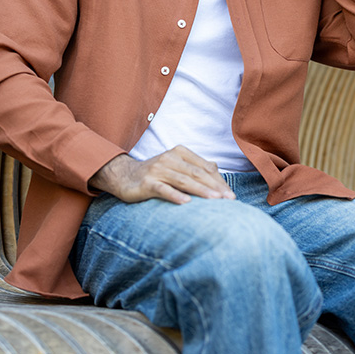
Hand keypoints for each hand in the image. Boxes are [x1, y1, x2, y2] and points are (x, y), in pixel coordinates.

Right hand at [89, 146, 235, 203]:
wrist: (123, 175)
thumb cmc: (156, 173)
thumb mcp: (176, 166)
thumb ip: (194, 167)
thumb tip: (216, 170)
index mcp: (180, 152)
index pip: (204, 167)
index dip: (219, 181)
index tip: (231, 195)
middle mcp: (170, 158)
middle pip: (197, 173)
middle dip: (215, 187)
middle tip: (229, 199)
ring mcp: (158, 169)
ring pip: (183, 180)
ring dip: (201, 191)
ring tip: (215, 201)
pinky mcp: (147, 182)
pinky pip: (163, 189)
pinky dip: (175, 195)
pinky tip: (186, 203)